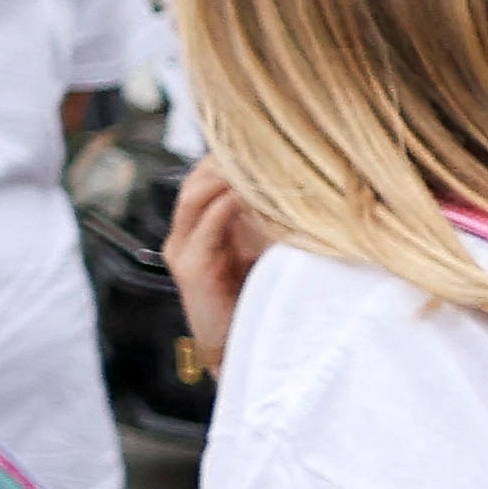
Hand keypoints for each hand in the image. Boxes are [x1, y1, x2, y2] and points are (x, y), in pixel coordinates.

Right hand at [168, 153, 266, 363]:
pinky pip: (206, 223)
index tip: (265, 136)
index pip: (208, 177)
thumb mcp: (266, 249)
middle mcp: (185, 234)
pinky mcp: (189, 267)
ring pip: (196, 195)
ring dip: (226, 174)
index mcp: (202, 228)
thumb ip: (272, 218)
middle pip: (198, 179)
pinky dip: (227, 203)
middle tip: (260, 138)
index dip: (230, 155)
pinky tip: (249, 190)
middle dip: (225, 157)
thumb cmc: (262, 301)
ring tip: (255, 158)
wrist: (244, 352)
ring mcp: (183, 249)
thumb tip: (305, 183)